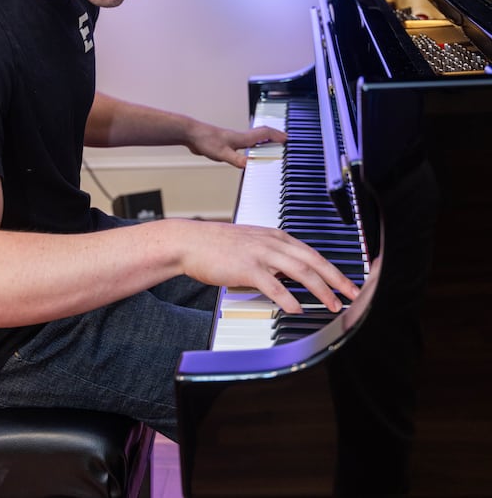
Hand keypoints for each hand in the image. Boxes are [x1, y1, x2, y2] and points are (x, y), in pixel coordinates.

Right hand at [177, 220, 359, 313]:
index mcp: (276, 236)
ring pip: (300, 271)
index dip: (334, 269)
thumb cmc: (217, 245)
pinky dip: (288, 298)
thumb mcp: (252, 244)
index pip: (312, 253)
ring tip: (333, 305)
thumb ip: (273, 256)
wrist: (190, 241)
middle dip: (337, 279)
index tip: (348, 283)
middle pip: (314, 260)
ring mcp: (260, 254)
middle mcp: (272, 242)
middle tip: (354, 295)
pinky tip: (297, 309)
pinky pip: (273, 285)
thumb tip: (292, 274)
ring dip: (320, 290)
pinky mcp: (246, 268)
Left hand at [186, 123, 286, 168]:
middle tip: (284, 140)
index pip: (264, 134)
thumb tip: (250, 165)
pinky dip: (252, 146)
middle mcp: (239, 137)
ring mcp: (233, 139)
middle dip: (274, 137)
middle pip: (262, 134)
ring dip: (264, 140)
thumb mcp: (222, 153)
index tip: (287, 138)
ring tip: (272, 146)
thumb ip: (236, 159)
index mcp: (242, 138)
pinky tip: (250, 152)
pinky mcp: (226, 143)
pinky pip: (244, 143)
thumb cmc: (205, 140)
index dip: (277, 135)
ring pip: (253, 138)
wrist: (190, 133)